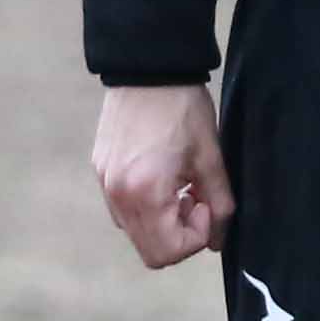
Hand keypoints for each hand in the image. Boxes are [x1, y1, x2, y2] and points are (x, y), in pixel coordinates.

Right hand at [95, 82, 231, 270]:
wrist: (148, 68)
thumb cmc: (183, 108)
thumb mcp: (211, 157)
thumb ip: (219, 204)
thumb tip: (216, 241)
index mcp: (144, 192)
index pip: (168, 253)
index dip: (196, 237)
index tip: (206, 204)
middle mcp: (117, 195)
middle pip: (149, 251)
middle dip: (180, 235)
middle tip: (196, 198)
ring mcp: (104, 184)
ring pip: (135, 233)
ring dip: (163, 222)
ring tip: (181, 186)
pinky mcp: (100, 171)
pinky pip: (123, 210)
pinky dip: (146, 207)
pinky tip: (163, 177)